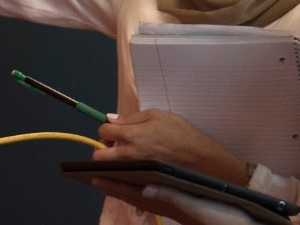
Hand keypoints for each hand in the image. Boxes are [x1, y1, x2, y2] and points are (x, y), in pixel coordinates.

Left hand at [92, 178, 258, 224]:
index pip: (134, 194)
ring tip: (113, 179)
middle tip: (96, 175)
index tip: (95, 176)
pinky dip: (146, 190)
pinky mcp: (185, 209)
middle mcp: (168, 207)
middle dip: (115, 186)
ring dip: (128, 188)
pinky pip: (158, 198)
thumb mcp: (198, 206)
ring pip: (144, 197)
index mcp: (169, 205)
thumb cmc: (223, 219)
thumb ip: (171, 197)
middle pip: (134, 196)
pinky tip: (146, 186)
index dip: (114, 185)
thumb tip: (145, 190)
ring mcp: (175, 209)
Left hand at [93, 109, 249, 184]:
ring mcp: (132, 172)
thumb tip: (112, 119)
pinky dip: (120, 176)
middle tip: (116, 145)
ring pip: (106, 171)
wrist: (200, 160)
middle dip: (104, 148)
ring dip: (110, 163)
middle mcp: (127, 156)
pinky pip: (120, 182)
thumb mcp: (157, 115)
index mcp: (130, 136)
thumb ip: (131, 117)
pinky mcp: (139, 184)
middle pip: (98, 155)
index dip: (108, 129)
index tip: (115, 130)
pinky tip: (131, 170)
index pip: (103, 131)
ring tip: (125, 158)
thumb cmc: (181, 134)